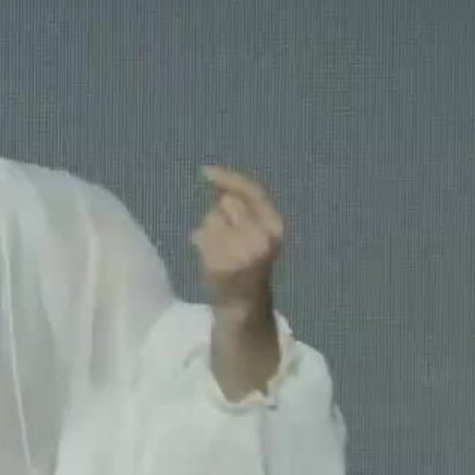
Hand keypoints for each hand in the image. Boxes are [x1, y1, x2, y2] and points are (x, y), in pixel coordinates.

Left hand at [192, 164, 282, 322]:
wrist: (244, 303)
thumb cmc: (247, 260)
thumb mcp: (254, 228)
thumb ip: (239, 204)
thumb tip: (214, 176)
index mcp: (275, 226)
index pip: (252, 191)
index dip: (228, 178)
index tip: (205, 171)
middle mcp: (261, 238)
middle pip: (227, 203)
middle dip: (221, 212)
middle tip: (228, 236)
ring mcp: (240, 253)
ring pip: (210, 219)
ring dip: (210, 229)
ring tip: (221, 250)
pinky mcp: (220, 265)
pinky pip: (199, 236)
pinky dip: (200, 243)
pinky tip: (212, 259)